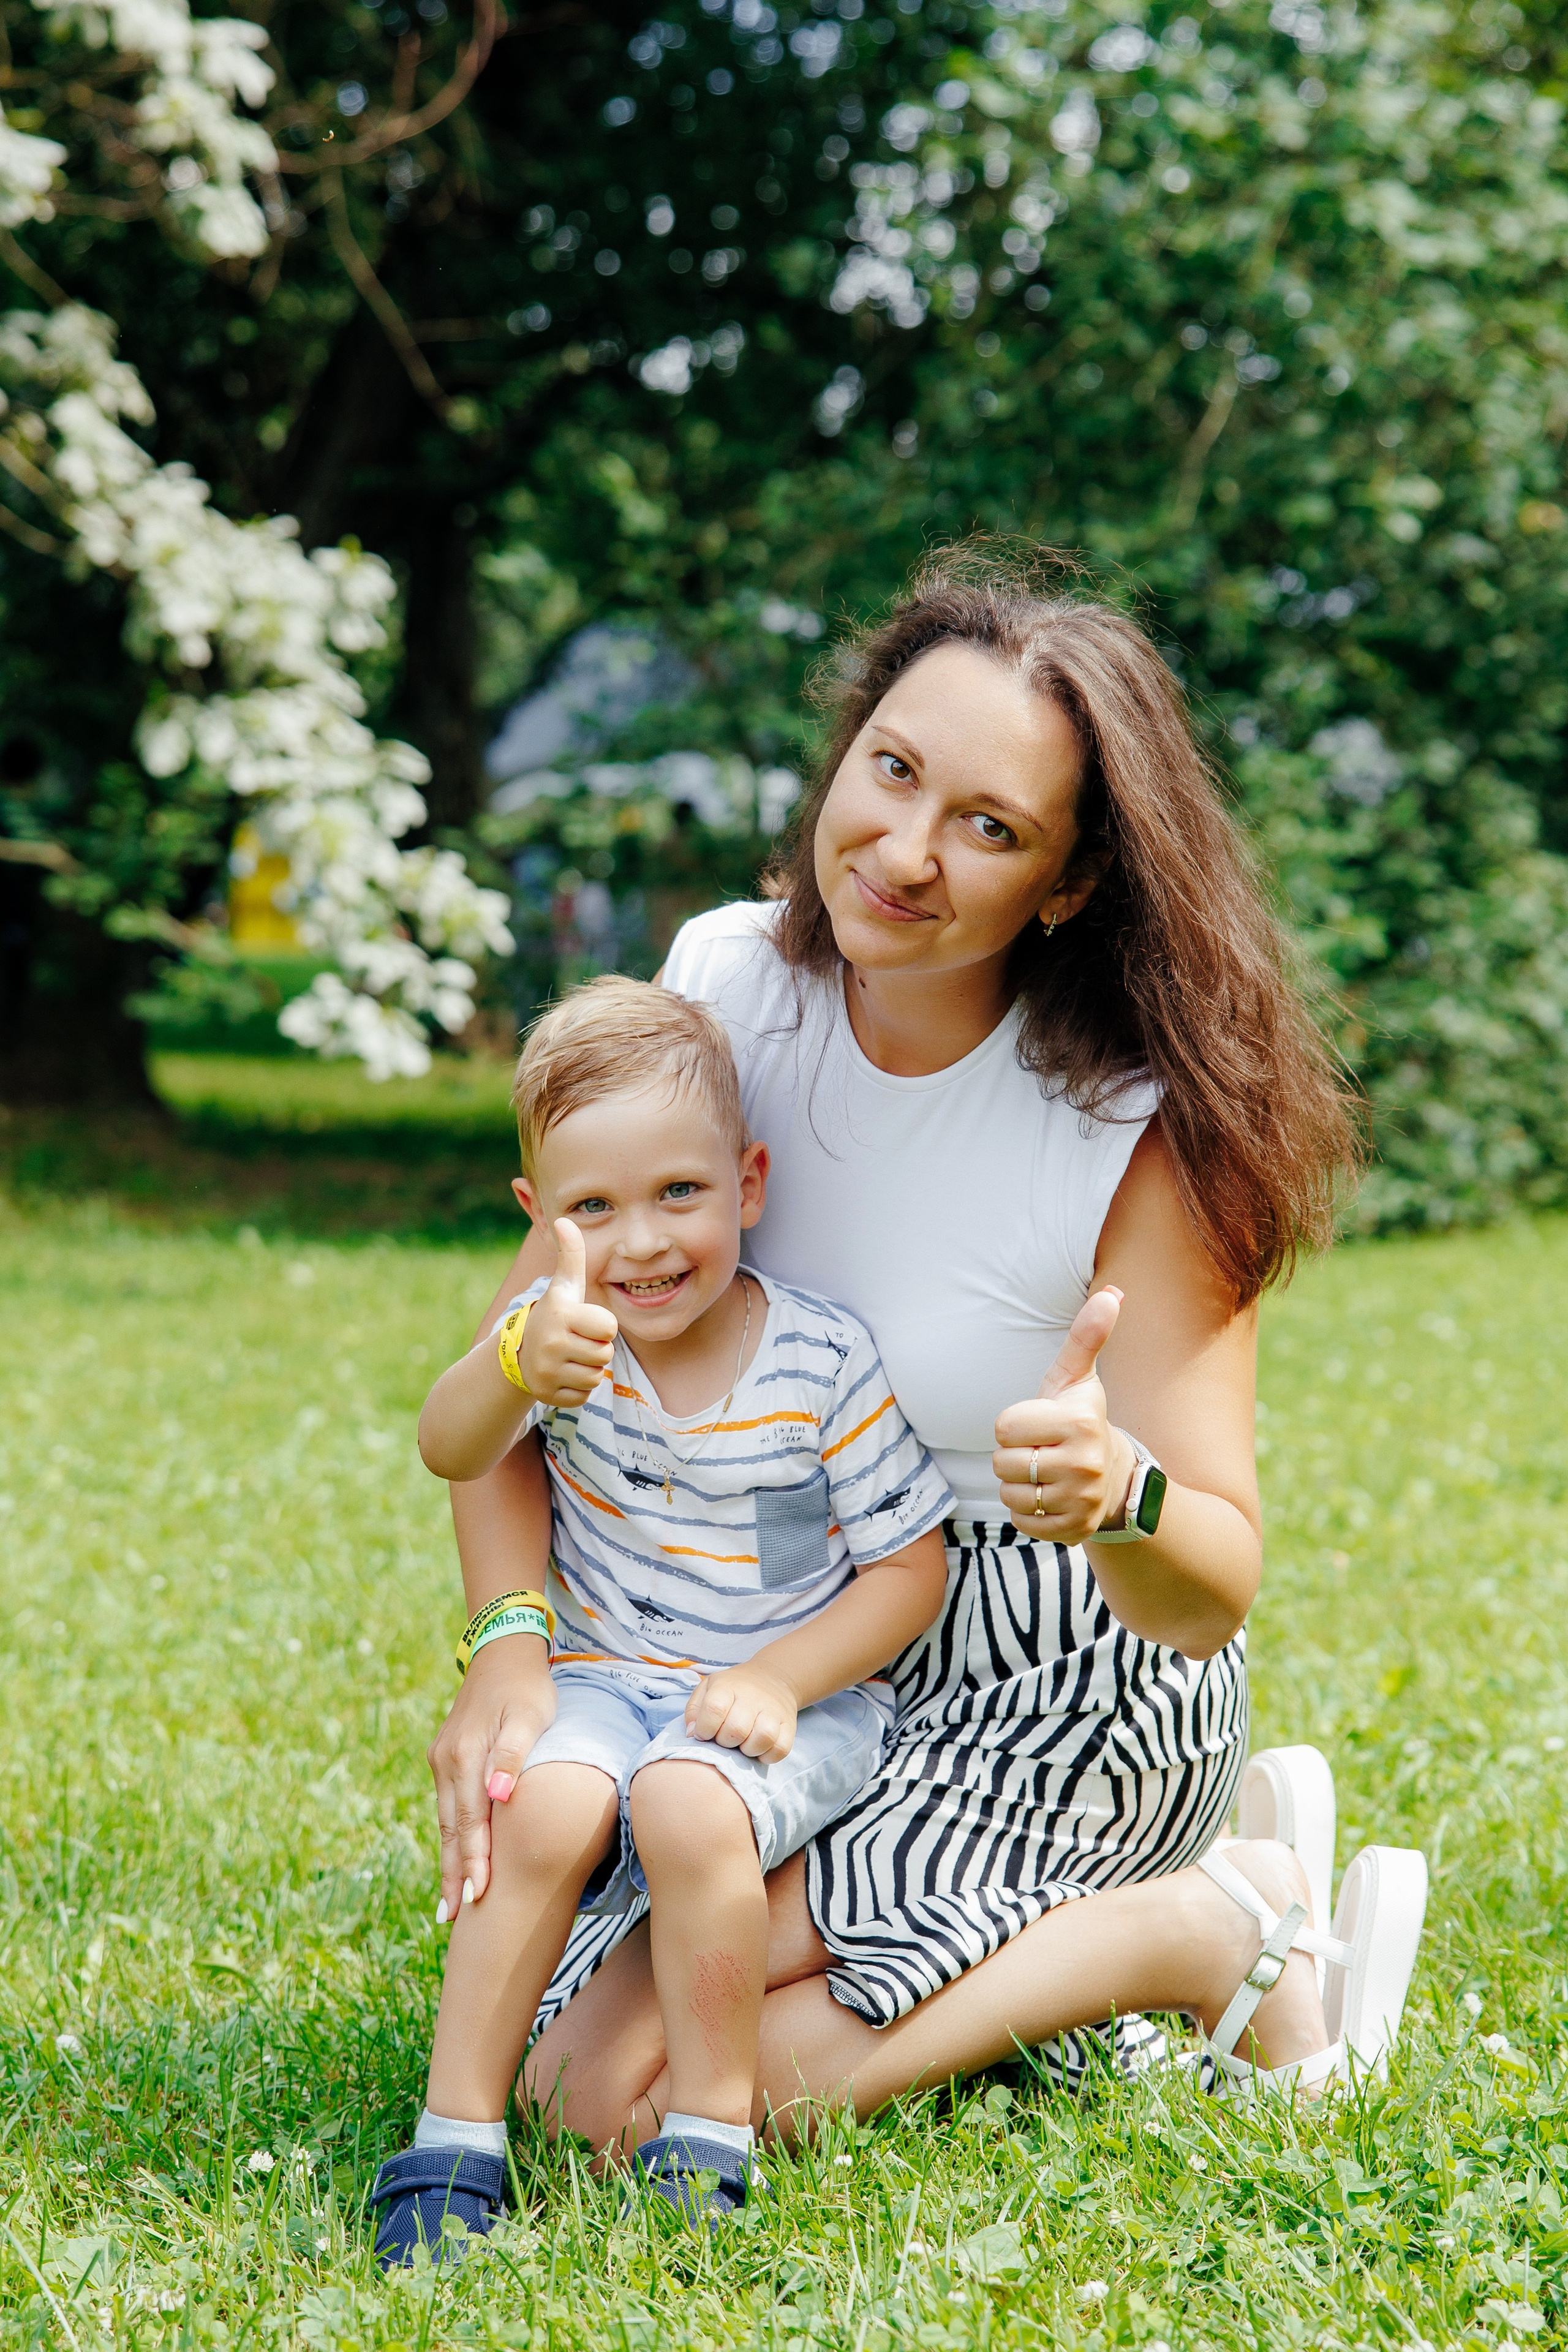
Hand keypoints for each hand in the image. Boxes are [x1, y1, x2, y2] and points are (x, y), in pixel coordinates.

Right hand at [426, 1637, 555, 1913]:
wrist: (503, 1652)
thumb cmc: (527, 1687)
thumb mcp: (530, 1716)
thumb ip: (513, 1756)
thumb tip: (498, 1796)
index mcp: (467, 1756)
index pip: (472, 1821)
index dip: (474, 1861)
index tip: (476, 1898)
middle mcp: (447, 1762)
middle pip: (452, 1829)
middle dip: (452, 1875)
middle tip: (452, 1919)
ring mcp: (443, 1760)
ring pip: (446, 1821)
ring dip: (448, 1861)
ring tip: (449, 1905)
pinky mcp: (446, 1758)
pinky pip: (448, 1806)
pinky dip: (451, 1836)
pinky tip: (454, 1858)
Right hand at [519, 1219, 617, 1407]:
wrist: (516, 1352)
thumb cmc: (553, 1314)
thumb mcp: (563, 1285)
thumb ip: (571, 1255)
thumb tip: (565, 1219)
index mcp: (561, 1315)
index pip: (609, 1327)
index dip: (602, 1325)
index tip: (583, 1321)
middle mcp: (551, 1344)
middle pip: (605, 1354)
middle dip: (596, 1348)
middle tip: (577, 1341)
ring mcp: (547, 1372)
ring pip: (596, 1376)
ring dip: (589, 1368)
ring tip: (570, 1357)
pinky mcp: (548, 1395)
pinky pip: (584, 1396)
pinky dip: (577, 1388)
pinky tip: (563, 1374)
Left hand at [685, 1664, 798, 1761]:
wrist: (771, 1678)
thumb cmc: (732, 1690)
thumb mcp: (707, 1689)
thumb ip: (694, 1710)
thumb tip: (692, 1734)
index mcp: (727, 1686)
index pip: (714, 1709)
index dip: (705, 1729)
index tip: (704, 1734)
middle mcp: (752, 1696)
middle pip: (736, 1729)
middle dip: (725, 1742)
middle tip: (725, 1739)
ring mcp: (773, 1710)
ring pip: (763, 1737)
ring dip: (748, 1750)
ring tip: (742, 1745)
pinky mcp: (789, 1725)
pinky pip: (781, 1749)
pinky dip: (768, 1756)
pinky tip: (758, 1749)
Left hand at [991, 1285, 1136, 1544]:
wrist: (1113, 1476)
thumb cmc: (1080, 1419)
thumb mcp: (1077, 1378)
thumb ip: (1086, 1336)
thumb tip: (1112, 1294)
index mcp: (1079, 1422)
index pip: (1004, 1427)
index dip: (1014, 1425)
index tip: (1039, 1425)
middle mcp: (1083, 1463)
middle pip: (1002, 1463)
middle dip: (1014, 1456)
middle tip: (1042, 1451)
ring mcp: (1081, 1500)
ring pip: (1010, 1495)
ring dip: (1018, 1485)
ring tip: (1044, 1474)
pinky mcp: (1073, 1530)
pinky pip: (1021, 1522)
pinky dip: (1027, 1513)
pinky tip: (1049, 1497)